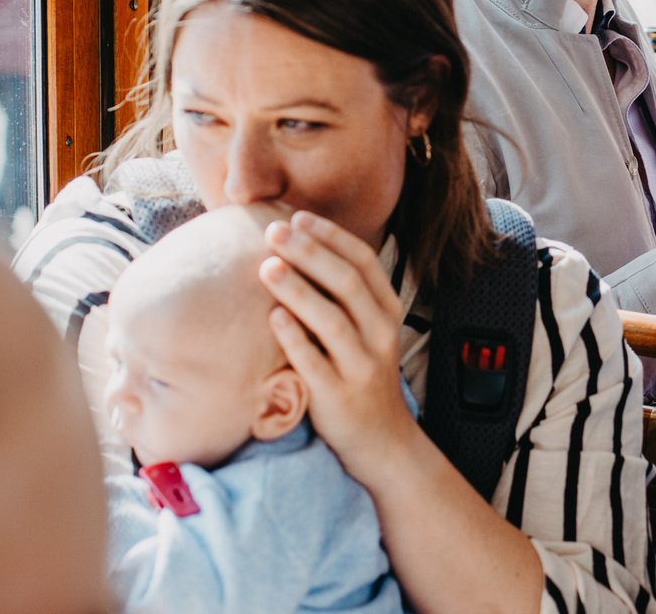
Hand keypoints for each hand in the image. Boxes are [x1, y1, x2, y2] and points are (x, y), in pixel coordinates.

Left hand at [260, 212, 415, 470]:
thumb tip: (297, 245)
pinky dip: (294, 337)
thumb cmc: (360, 372)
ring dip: (298, 290)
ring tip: (267, 267)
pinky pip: (314, 362)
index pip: (364, 261)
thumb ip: (342, 295)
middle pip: (347, 284)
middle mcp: (380, 334)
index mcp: (388, 310)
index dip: (331, 236)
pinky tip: (272, 317)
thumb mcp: (366, 329)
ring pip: (332, 320)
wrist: (380, 438)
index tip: (298, 216)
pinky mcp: (338, 395)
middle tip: (273, 231)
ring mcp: (362, 365)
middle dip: (310, 253)